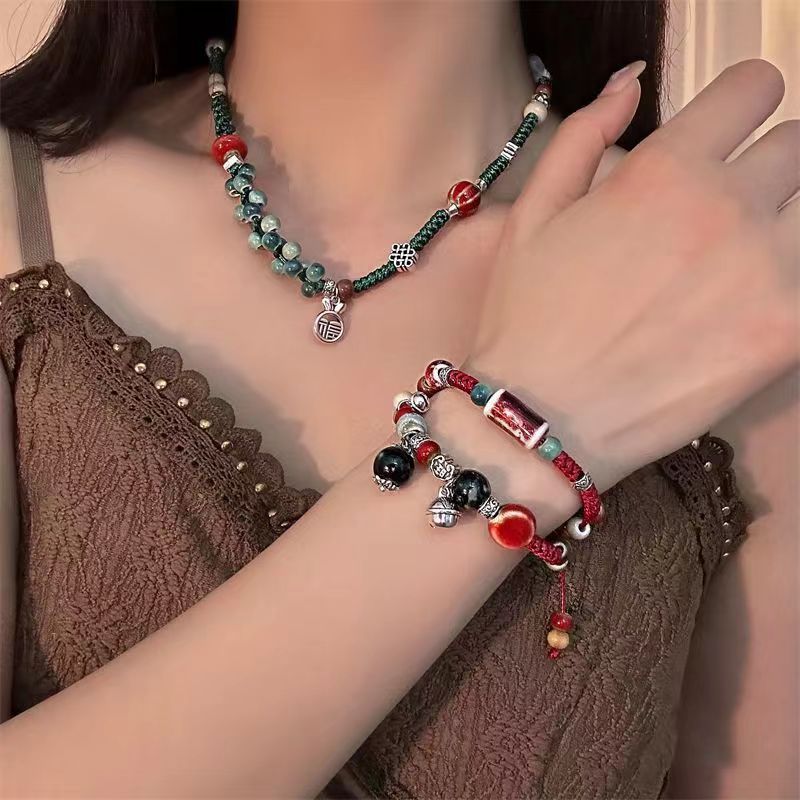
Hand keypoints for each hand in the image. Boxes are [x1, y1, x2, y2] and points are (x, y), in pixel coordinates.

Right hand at [471, 59, 798, 490]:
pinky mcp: (788, 333)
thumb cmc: (528, 319)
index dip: (738, 105)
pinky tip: (745, 312)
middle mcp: (729, 209)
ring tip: (735, 269)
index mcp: (666, 170)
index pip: (755, 87)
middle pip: (798, 149)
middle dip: (761, 171)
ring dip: (781, 227)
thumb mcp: (532, 215)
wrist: (539, 421)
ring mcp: (769, 273)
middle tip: (718, 219)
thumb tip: (631, 81)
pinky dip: (785, 287)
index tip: (724, 134)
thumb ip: (584, 134)